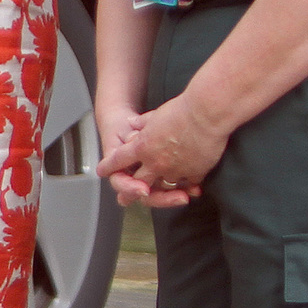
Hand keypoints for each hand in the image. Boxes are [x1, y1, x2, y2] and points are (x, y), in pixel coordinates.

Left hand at [96, 93, 227, 207]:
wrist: (206, 113)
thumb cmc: (181, 110)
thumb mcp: (155, 115)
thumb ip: (144, 124)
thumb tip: (134, 124)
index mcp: (142, 146)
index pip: (120, 159)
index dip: (110, 165)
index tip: (102, 170)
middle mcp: (155, 162)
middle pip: (139, 181)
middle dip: (131, 190)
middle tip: (128, 197)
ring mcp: (174, 170)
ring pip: (164, 186)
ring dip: (165, 189)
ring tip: (166, 193)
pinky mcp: (194, 173)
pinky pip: (188, 183)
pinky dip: (188, 184)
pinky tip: (191, 185)